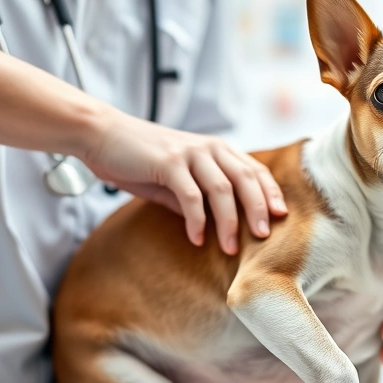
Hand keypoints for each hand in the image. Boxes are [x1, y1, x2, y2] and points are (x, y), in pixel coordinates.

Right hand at [82, 109, 286, 254]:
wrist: (101, 134)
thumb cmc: (138, 158)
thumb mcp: (174, 179)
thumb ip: (196, 196)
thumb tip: (212, 224)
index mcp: (216, 149)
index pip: (254, 170)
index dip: (269, 192)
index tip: (281, 216)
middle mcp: (208, 148)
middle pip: (245, 179)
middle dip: (258, 209)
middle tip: (265, 237)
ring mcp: (189, 153)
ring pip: (222, 189)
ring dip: (229, 221)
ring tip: (230, 248)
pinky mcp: (168, 163)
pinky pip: (190, 196)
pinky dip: (197, 220)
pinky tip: (197, 238)